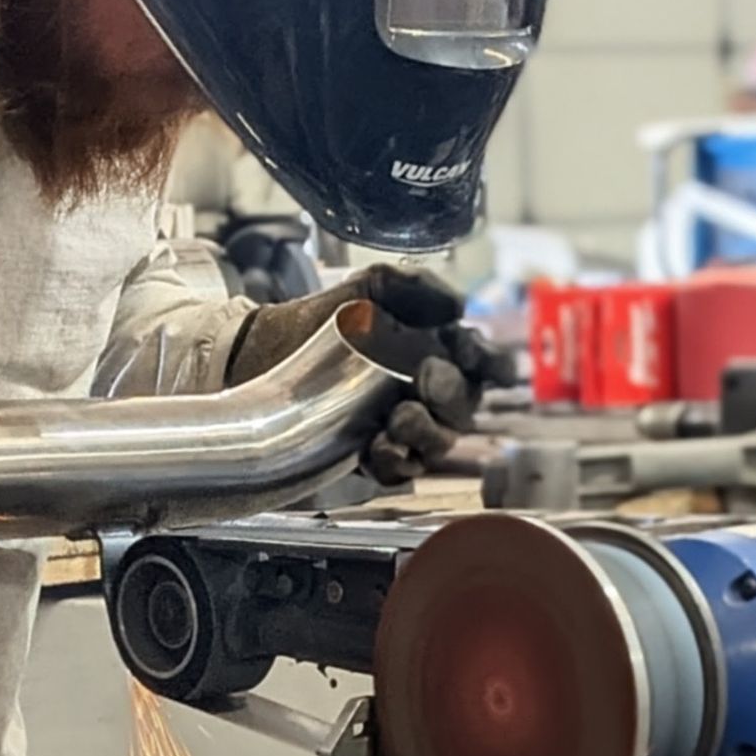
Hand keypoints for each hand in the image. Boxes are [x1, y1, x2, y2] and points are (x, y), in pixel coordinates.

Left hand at [227, 262, 509, 485]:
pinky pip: (397, 470)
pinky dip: (393, 462)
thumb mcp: (369, 286)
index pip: (483, 363)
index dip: (490, 362)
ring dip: (425, 433)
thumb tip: (457, 307)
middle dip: (450, 394)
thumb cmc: (323, 317)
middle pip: (462, 407)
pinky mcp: (372, 457)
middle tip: (426, 375)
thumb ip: (413, 285)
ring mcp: (401, 428)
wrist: (265, 351)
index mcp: (440, 351)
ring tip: (400, 416)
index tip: (473, 352)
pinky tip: (377, 446)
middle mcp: (428, 394)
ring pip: (436, 444)